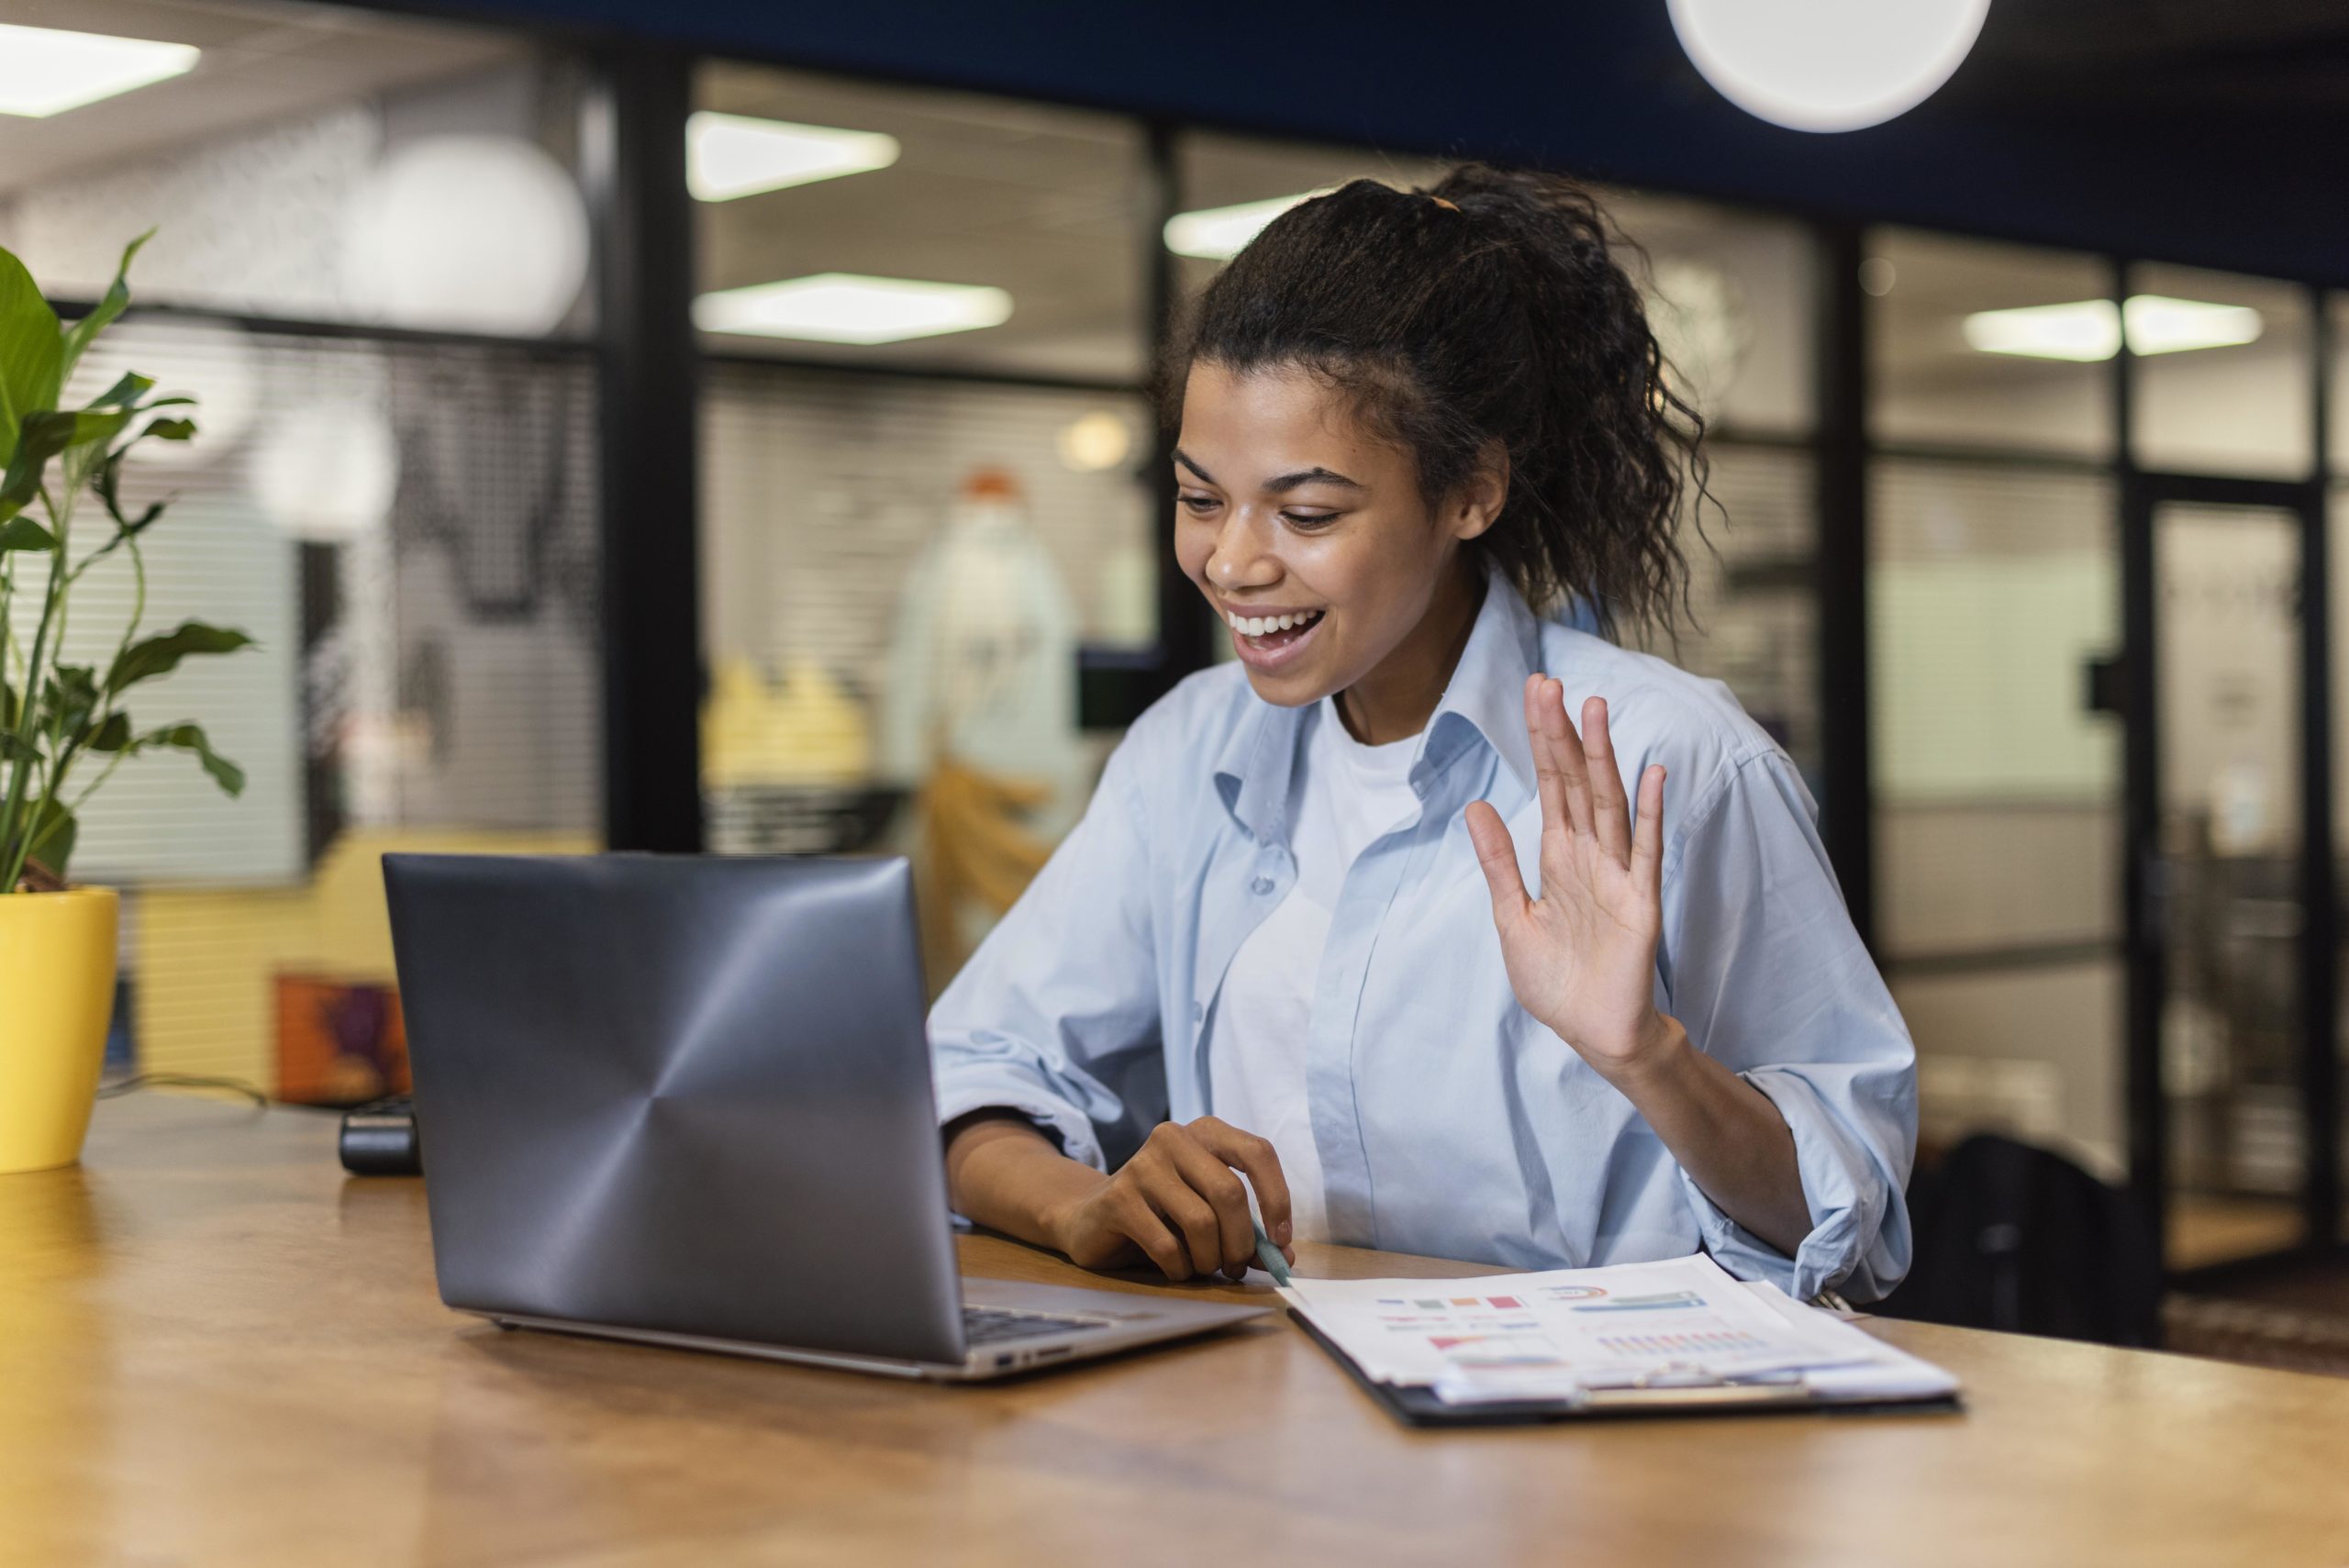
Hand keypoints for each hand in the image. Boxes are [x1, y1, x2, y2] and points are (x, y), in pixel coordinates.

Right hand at [1042, 1116, 1294, 1281]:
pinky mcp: (1118, 1198)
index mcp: (1205, 1132)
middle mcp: (1173, 1137)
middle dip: (1241, 1242)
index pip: (1258, 1153)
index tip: (1281, 1240)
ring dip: (1211, 1259)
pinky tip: (1175, 1268)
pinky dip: (1180, 1268)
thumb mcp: (1211, 1215)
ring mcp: (1142, 1165)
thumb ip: (1249, 1231)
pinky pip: (1168, 1245)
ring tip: (1204, 1268)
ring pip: (1201, 1222)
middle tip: (1237, 1268)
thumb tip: (1285, 1258)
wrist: (1091, 1217)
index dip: (1277, 1199)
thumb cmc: (1163, 1215)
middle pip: (1230, 1193)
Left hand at [1463, 675, 1673, 1082]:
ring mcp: (1618, 875)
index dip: (1542, 741)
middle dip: (1562, 734)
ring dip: (1602, 757)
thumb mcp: (1512, 917)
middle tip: (1549, 681)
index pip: (1551, 786)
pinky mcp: (1640, 903)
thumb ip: (1499, 863)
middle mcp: (1590, 856)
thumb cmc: (1557, 981)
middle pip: (1576, 782)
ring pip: (1609, 803)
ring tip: (1594, 708)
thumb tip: (1475, 806)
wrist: (1593, 1033)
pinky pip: (1645, 851)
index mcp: (1558, 858)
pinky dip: (1649, 812)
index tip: (1534, 693)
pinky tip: (1651, 772)